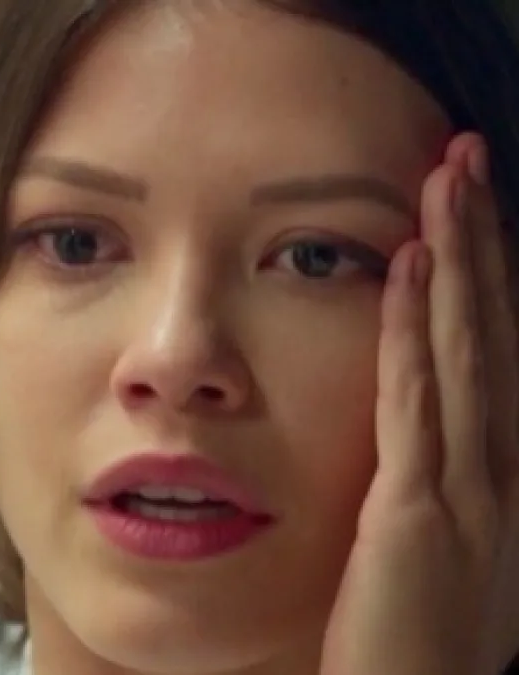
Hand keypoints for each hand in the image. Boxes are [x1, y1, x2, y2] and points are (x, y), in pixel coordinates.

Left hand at [319, 132, 518, 674]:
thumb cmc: (415, 643)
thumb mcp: (435, 550)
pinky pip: (418, 399)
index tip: (469, 214)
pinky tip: (412, 265)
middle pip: (495, 333)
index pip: (498, 357)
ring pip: (469, 349)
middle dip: (483, 241)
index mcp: (502, 477)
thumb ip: (430, 483)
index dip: (490, 279)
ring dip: (460, 257)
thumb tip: (416, 434)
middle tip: (463, 158)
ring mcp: (474, 489)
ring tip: (447, 178)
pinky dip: (418, 325)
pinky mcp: (423, 510)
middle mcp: (504, 471)